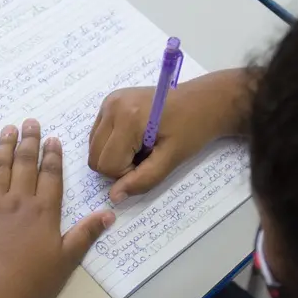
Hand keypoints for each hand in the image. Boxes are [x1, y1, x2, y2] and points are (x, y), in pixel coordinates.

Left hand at [0, 119, 114, 297]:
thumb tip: (109, 213)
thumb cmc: (32, 284)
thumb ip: (85, 234)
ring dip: (4, 147)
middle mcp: (18, 201)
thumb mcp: (66, 261)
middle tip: (29, 122)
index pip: (51, 175)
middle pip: (25, 164)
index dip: (52, 156)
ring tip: (8, 130)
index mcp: (44, 212)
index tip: (53, 139)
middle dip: (29, 141)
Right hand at [88, 69, 249, 202]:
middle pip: (95, 158)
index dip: (127, 173)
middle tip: (146, 155)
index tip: (151, 161)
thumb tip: (114, 197)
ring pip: (94, 148)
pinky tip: (135, 137)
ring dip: (115, 155)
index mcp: (127, 117)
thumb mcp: (171, 159)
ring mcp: (108, 101)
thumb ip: (143, 180)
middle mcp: (111, 105)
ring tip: (142, 146)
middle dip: (119, 165)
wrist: (203, 101)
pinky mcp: (109, 101)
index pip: (107, 165)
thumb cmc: (193, 129)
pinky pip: (98, 135)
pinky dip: (113, 144)